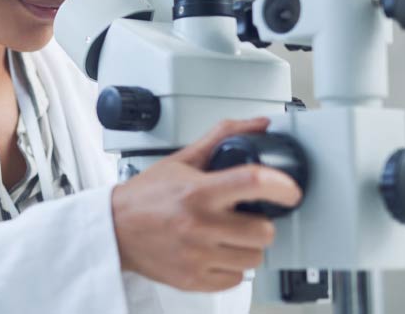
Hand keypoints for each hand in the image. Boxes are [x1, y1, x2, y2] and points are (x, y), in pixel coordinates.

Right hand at [110, 117, 301, 291]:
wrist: (114, 230)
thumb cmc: (145, 196)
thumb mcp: (182, 161)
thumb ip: (221, 138)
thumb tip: (257, 125)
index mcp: (197, 192)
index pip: (253, 182)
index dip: (282, 186)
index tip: (290, 190)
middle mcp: (198, 225)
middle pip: (264, 231)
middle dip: (261, 223)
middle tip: (245, 217)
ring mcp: (197, 256)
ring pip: (254, 259)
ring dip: (247, 247)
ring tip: (228, 235)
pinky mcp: (194, 280)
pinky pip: (236, 279)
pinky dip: (231, 267)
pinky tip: (216, 252)